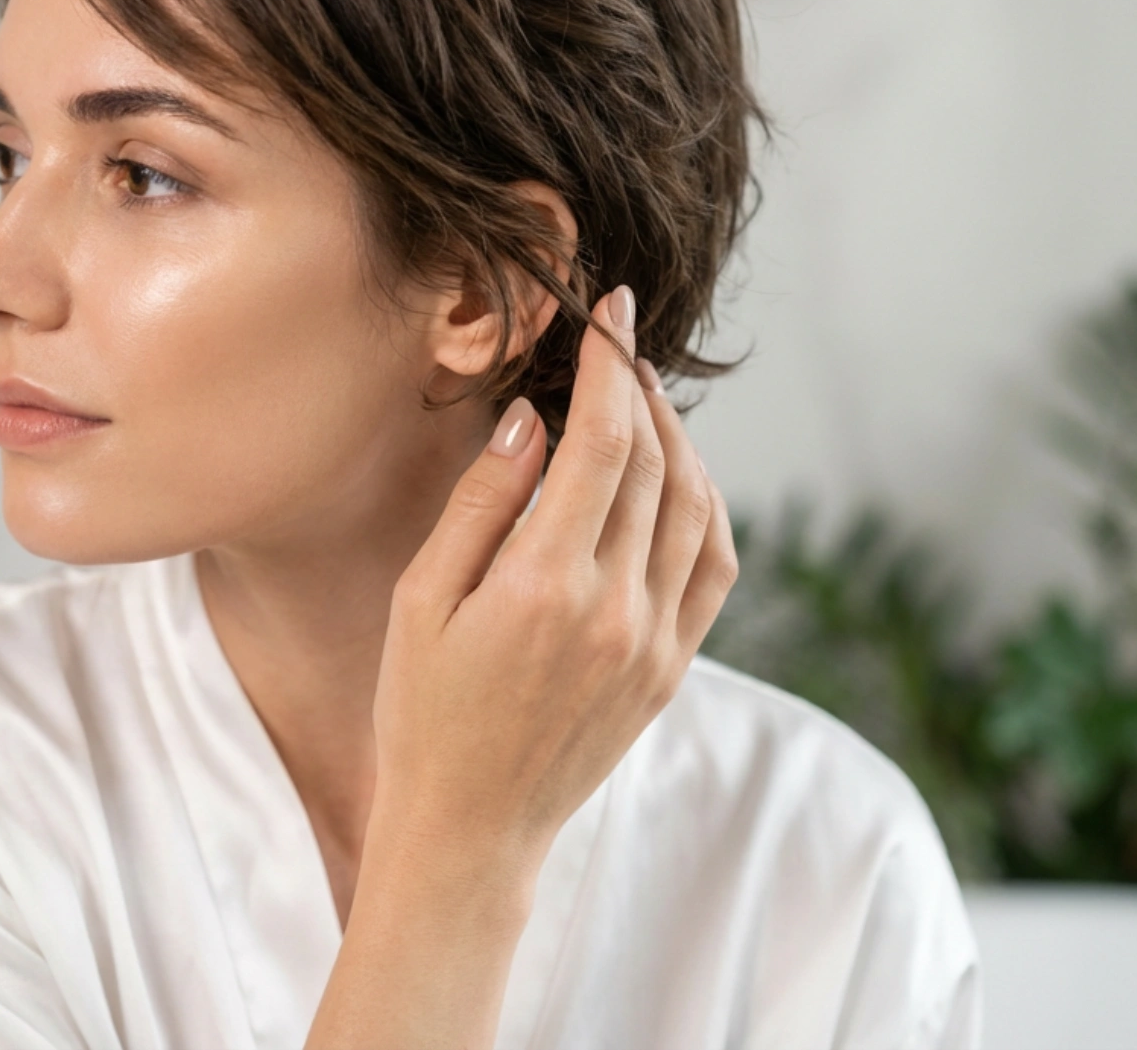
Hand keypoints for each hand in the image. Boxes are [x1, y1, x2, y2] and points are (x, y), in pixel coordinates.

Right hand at [371, 283, 739, 868]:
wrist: (471, 826)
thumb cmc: (423, 711)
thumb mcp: (421, 601)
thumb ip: (482, 506)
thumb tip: (532, 424)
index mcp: (544, 587)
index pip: (603, 443)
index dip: (611, 364)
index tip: (608, 310)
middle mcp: (616, 611)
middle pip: (654, 463)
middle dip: (639, 387)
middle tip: (617, 342)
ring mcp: (655, 643)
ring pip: (698, 507)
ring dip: (678, 439)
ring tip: (643, 400)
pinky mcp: (672, 669)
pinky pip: (715, 565)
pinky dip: (707, 506)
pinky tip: (677, 476)